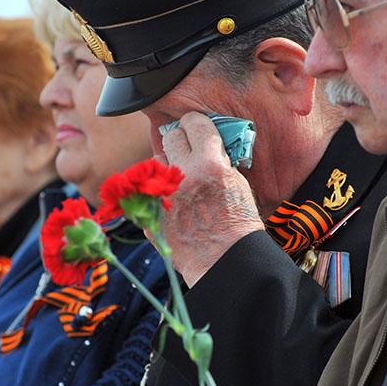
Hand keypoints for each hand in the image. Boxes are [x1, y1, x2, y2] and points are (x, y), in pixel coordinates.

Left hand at [158, 112, 263, 286]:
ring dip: (167, 168)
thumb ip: (217, 159)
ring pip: (155, 163)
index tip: (195, 128)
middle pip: (170, 138)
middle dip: (180, 142)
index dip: (196, 124)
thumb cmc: (238, 224)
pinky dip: (159, 194)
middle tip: (187, 153)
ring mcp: (163, 196)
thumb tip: (204, 142)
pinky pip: (149, 190)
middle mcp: (183, 176)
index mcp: (209, 165)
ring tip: (182, 183)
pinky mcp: (150, 214)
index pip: (194, 123)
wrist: (224, 262)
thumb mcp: (237, 183)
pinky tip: (176, 206)